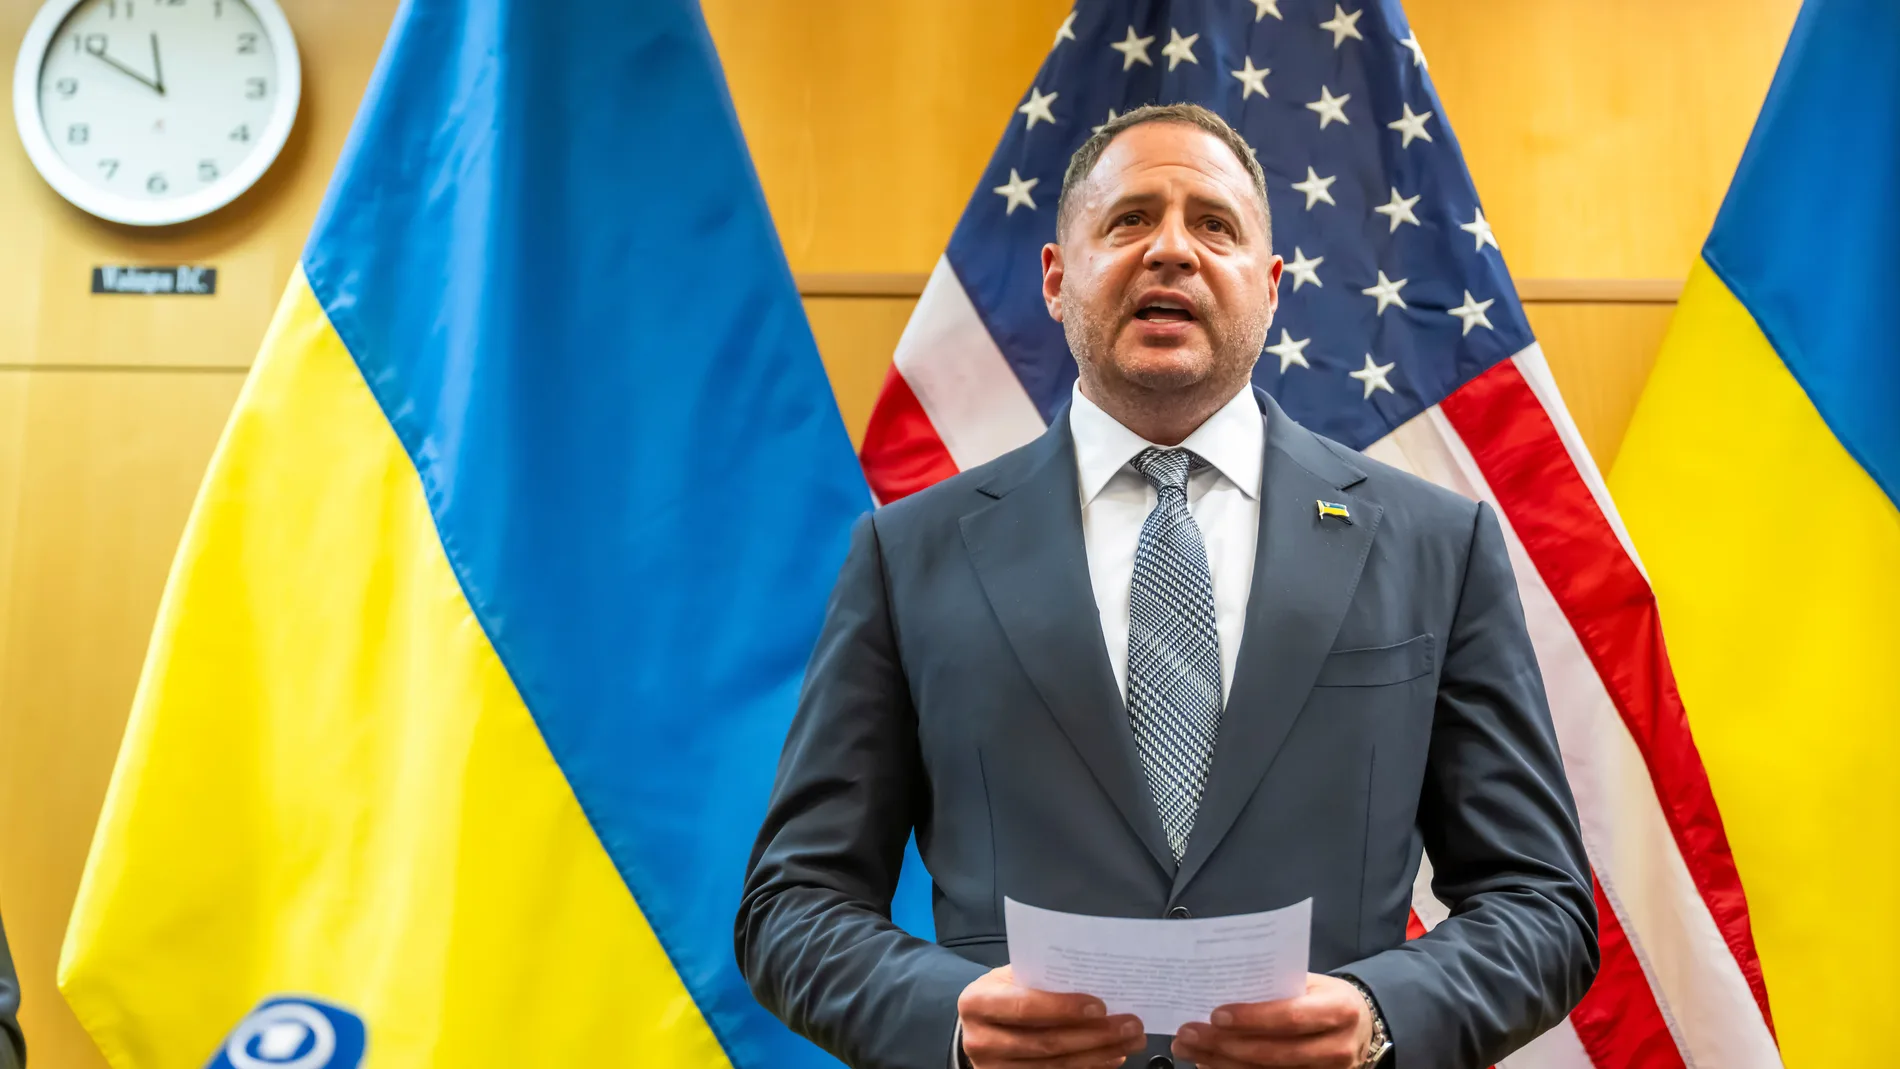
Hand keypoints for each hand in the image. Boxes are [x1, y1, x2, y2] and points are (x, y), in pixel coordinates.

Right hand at [957, 965, 1148, 1067]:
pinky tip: (1111, 1057)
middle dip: (1094, 1035)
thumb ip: (1043, 977)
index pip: (1024, 1006)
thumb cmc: (1003, 992)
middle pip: (1045, 1043)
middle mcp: (980, 1040)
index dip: (1063, 1008)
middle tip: (1131, 1025)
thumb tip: (1098, 981)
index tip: (1101, 1005)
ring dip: (1099, 1055)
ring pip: (1055, 1067)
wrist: (979, 1024)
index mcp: (978, 1002)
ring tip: (1129, 1041)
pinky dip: (1088, 1068)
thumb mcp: (1012, 977)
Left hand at [1171, 974, 1372, 1067]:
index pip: (1291, 1017)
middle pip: (1275, 1052)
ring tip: (1188, 1048)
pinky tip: (1208, 1061)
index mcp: (1338, 1009)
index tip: (1216, 1014)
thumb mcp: (1311, 982)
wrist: (1361, 1025)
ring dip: (1221, 1061)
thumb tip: (1220, 985)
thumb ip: (1275, 984)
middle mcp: (1336, 1047)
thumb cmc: (1324, 996)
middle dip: (1225, 1044)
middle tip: (1187, 1033)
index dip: (1253, 1018)